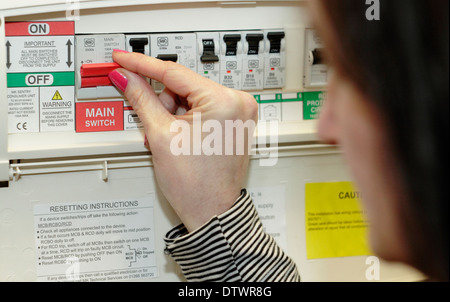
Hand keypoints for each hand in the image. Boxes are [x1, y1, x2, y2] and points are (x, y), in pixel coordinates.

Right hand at [109, 50, 257, 231]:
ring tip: (167, 137)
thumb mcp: (161, 136)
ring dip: (171, 111)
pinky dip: (184, 117)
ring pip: (191, 96)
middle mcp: (238, 102)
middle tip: (152, 123)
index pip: (174, 72)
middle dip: (161, 101)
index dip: (142, 64)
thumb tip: (127, 77)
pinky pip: (202, 107)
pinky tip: (177, 135)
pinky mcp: (235, 121)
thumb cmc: (196, 185)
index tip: (124, 58)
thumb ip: (141, 98)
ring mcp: (239, 112)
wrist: (212, 212)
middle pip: (184, 85)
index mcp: (225, 101)